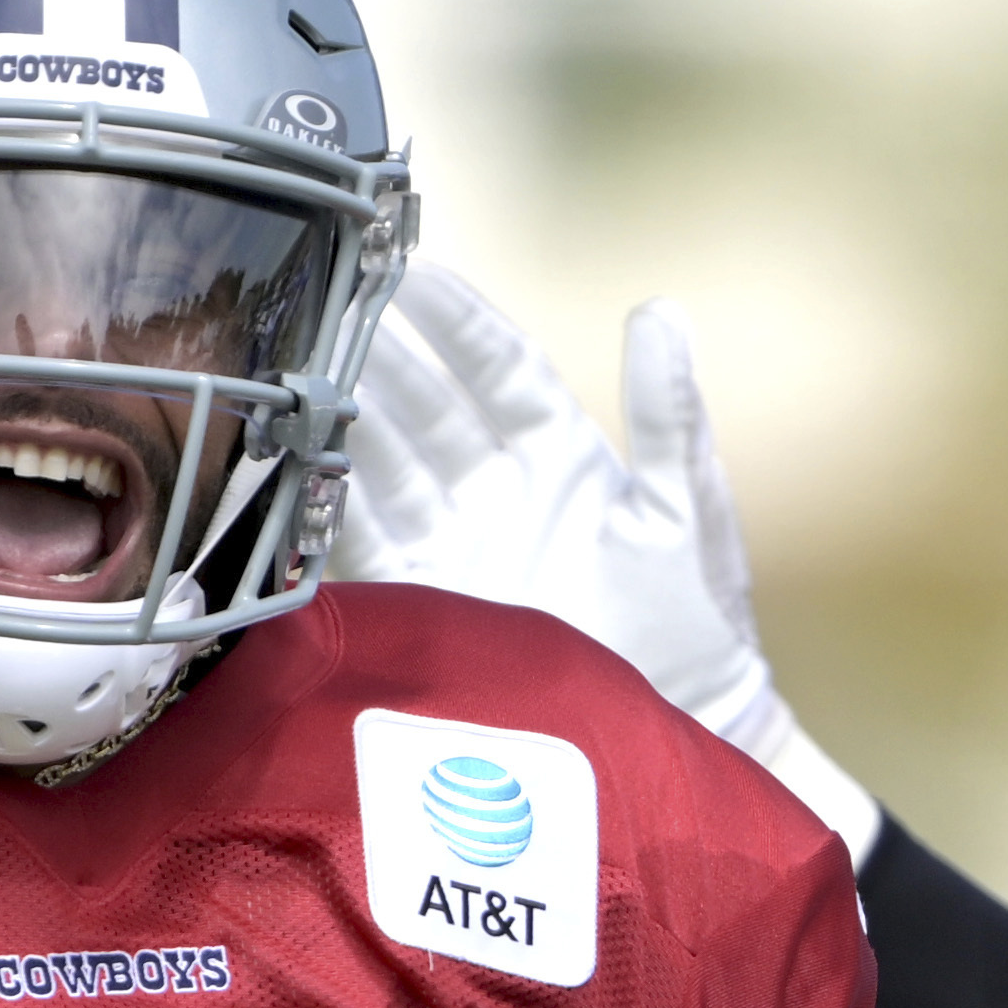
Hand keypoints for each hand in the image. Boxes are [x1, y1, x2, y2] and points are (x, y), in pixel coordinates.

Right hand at [337, 261, 881, 858]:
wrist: (681, 736)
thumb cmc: (703, 629)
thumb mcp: (690, 510)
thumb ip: (669, 412)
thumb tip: (659, 313)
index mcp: (566, 456)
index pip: (498, 368)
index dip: (457, 320)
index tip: (413, 270)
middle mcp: (503, 492)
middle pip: (431, 406)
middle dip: (383, 353)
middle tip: (330, 301)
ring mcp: (463, 544)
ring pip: (393, 462)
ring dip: (350, 415)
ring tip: (304, 365)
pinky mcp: (433, 601)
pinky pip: (375, 543)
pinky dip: (338, 504)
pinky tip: (304, 463)